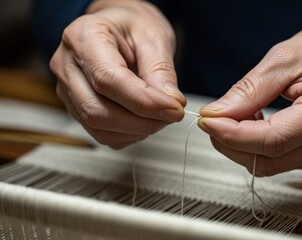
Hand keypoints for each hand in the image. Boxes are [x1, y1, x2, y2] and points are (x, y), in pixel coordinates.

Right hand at [50, 0, 184, 148]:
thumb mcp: (153, 37)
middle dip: (142, 121)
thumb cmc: (132, 26)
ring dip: (137, 130)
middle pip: (98, 110)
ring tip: (161, 114)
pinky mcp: (76, 108)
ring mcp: (67, 90)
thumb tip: (171, 104)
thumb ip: (161, 71)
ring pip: (99, 127)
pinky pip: (102, 134)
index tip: (174, 108)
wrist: (117, 27)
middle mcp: (66, 66)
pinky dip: (130, 134)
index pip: (107, 80)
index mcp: (82, 37)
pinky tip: (145, 119)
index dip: (143, 101)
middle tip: (172, 114)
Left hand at [198, 21, 301, 175]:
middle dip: (231, 144)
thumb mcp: (288, 56)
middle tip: (214, 119)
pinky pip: (284, 160)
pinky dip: (261, 147)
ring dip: (245, 146)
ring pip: (273, 165)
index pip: (271, 140)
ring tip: (239, 116)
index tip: (207, 121)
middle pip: (269, 160)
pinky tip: (258, 125)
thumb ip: (251, 89)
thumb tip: (218, 113)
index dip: (232, 135)